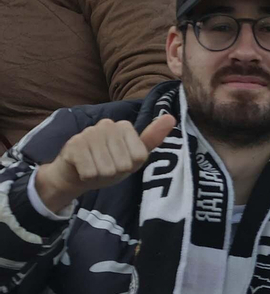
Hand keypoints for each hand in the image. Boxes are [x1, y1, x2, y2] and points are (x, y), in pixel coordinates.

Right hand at [34, 114, 176, 214]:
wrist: (77, 173)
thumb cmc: (110, 164)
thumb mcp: (134, 156)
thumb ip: (152, 138)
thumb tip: (171, 117)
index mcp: (125, 127)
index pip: (139, 156)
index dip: (131, 166)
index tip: (122, 162)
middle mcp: (107, 125)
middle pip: (123, 164)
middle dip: (116, 172)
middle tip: (107, 167)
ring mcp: (88, 132)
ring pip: (107, 169)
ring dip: (101, 175)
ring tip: (96, 167)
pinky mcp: (73, 145)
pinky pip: (90, 171)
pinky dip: (88, 176)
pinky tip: (84, 169)